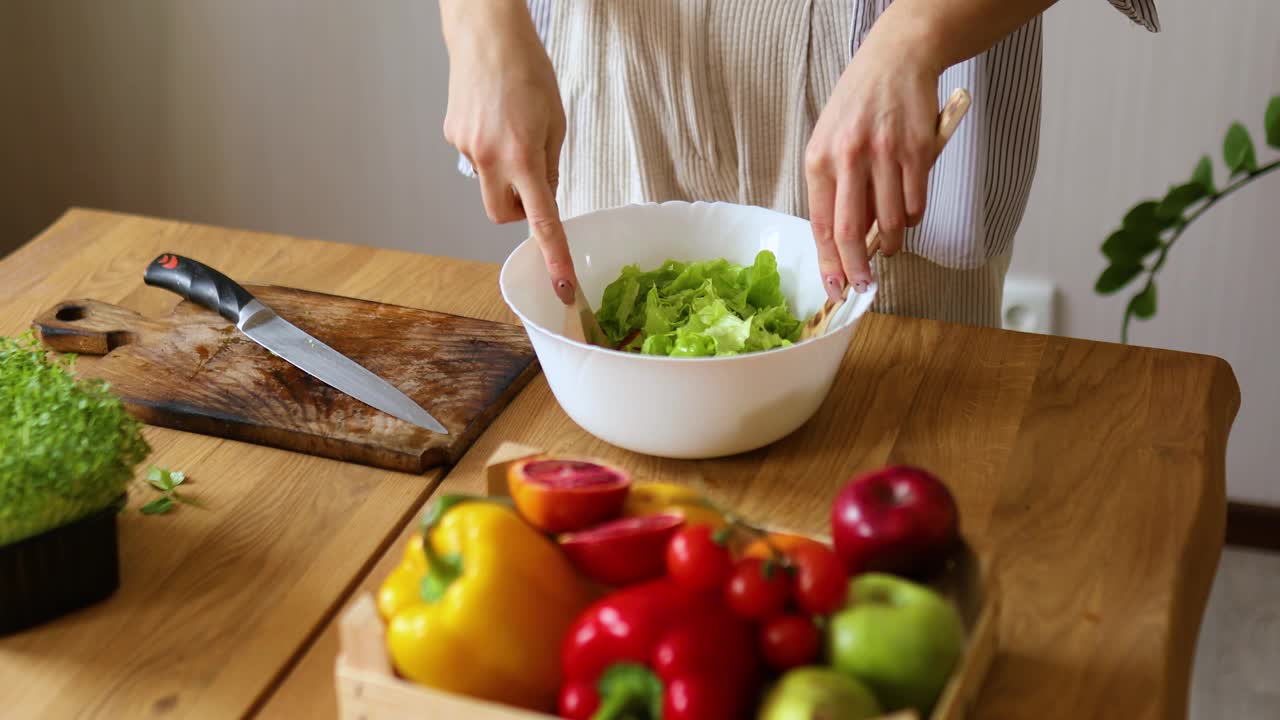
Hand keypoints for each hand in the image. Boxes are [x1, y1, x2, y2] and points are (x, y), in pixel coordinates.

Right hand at [439, 0, 575, 303]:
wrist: (486, 35)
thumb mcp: (556, 121)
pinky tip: (494, 117)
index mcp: (523, 157)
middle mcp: (490, 159)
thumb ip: (550, 164)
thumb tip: (545, 195)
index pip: (541, 220)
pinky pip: (476, 157)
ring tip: (512, 129)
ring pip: (489, 184)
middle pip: (502, 214)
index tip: (562, 286)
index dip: (553, 256)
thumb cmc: (528, 70)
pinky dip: (489, 148)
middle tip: (533, 182)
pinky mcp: (452, 136)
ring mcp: (466, 149)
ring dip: (505, 174)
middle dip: (518, 210)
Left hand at [804, 26, 942, 302]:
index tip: (834, 289)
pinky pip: (916, 201)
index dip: (828, 262)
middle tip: (864, 287)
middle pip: (852, 231)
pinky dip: (914, 217)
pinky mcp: (917, 150)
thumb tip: (844, 242)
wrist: (896, 59)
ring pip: (891, 221)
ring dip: (893, 244)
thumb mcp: (829, 141)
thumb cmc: (858, 105)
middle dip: (858, 268)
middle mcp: (848, 158)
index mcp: (819, 159)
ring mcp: (884, 154)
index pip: (820, 224)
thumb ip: (833, 188)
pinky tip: (909, 213)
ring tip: (892, 247)